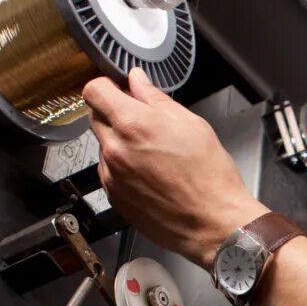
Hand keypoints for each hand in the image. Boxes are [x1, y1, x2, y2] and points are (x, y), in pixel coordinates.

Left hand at [82, 73, 262, 266]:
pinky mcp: (114, 196)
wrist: (212, 224)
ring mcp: (111, 175)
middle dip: (114, 112)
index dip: (106, 85)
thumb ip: (156, 99)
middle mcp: (115, 149)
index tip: (118, 89)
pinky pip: (108, 170)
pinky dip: (122, 166)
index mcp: (134, 125)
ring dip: (119, 141)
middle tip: (142, 119)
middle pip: (95, 116)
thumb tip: (138, 81)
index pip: (94, 91)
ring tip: (153, 153)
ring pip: (103, 144)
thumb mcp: (191, 124)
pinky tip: (149, 172)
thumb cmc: (209, 178)